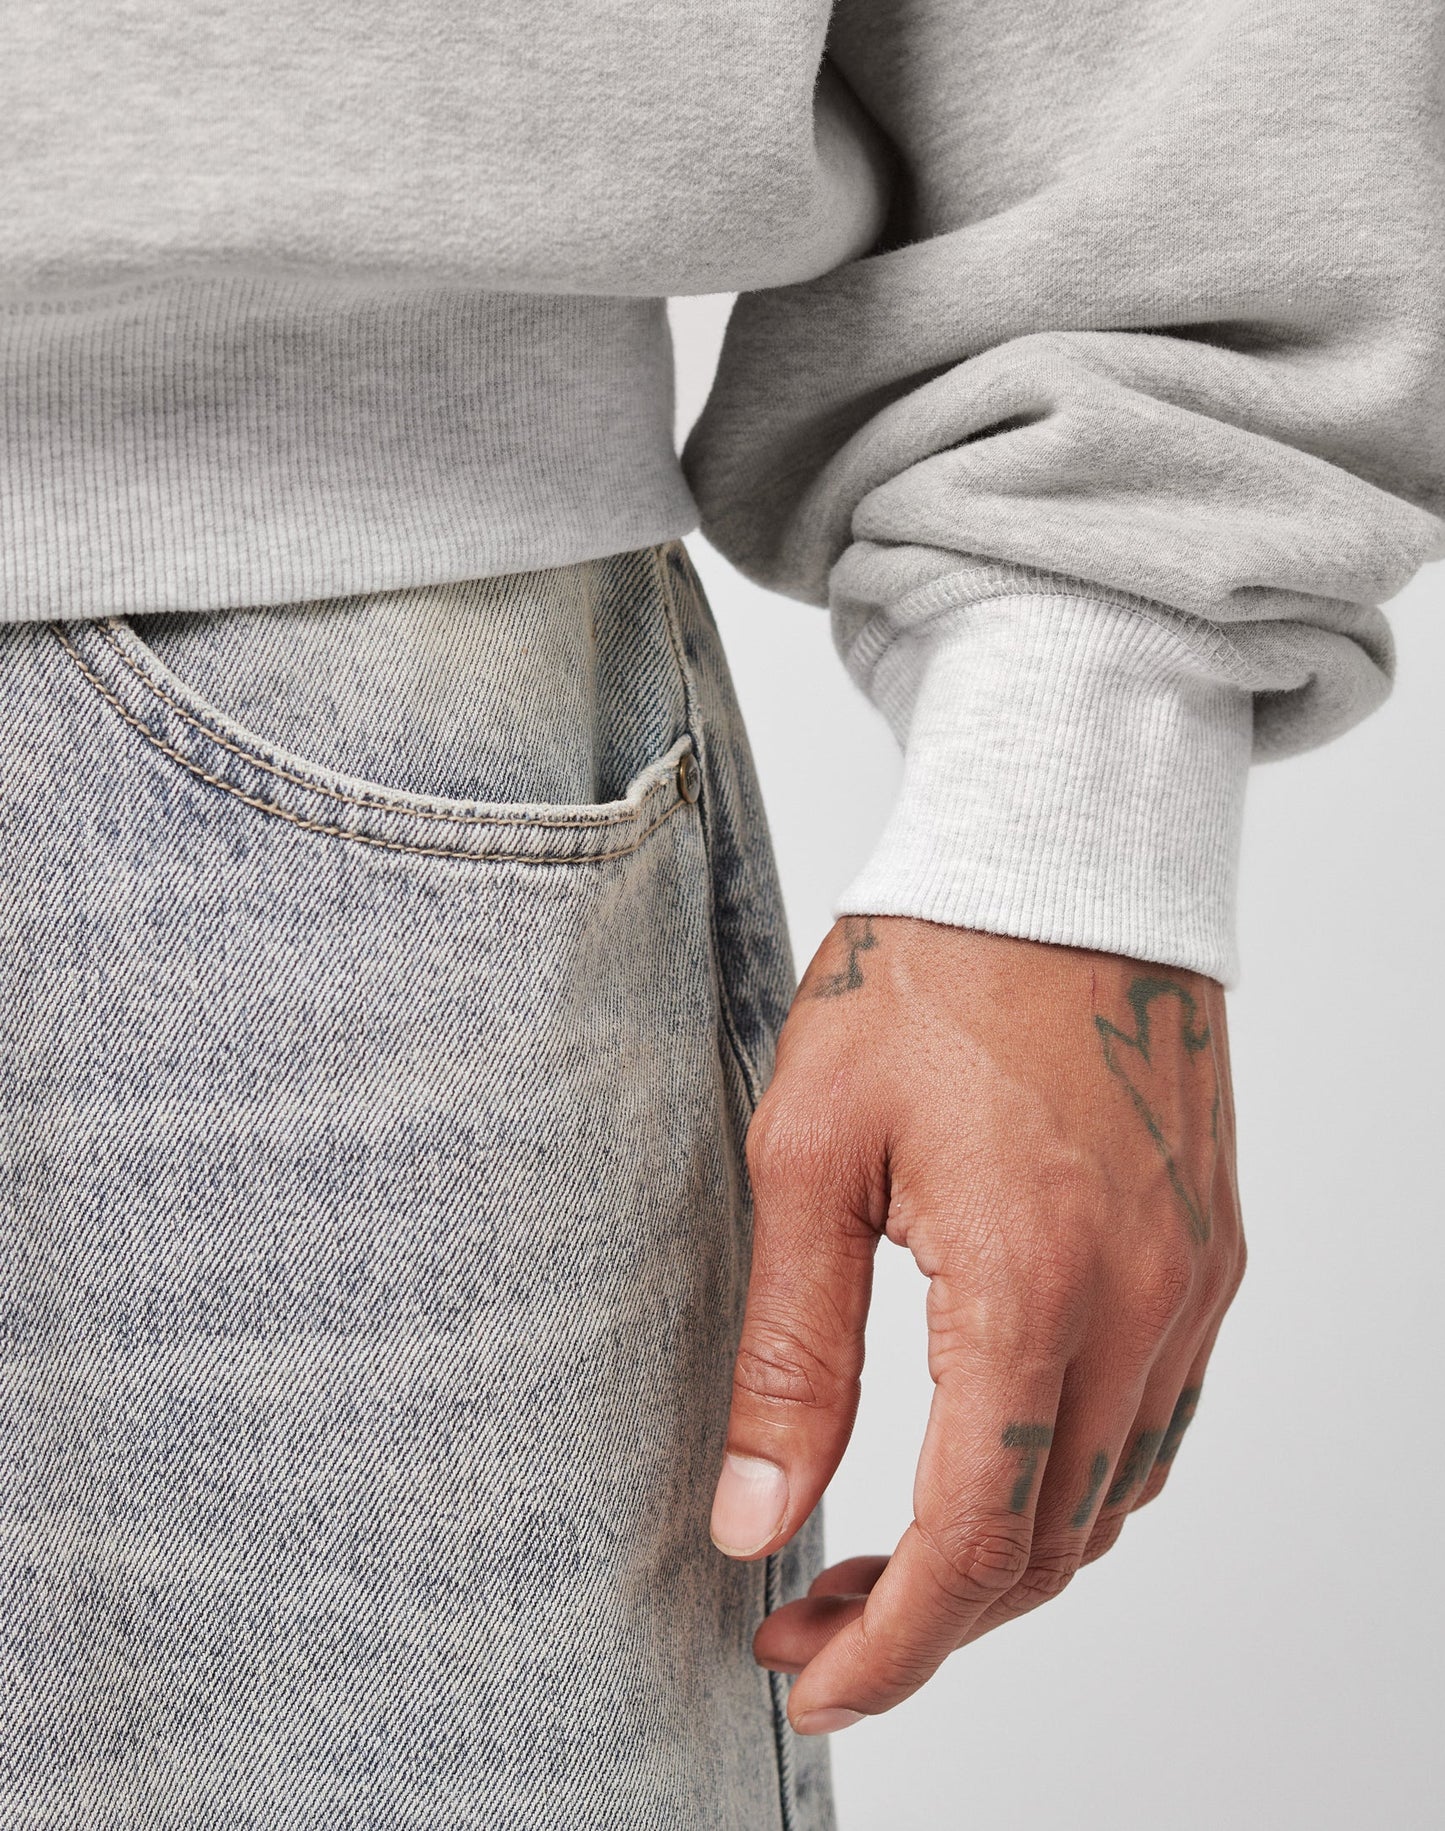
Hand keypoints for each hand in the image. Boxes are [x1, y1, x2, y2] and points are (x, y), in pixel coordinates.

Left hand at [708, 917, 1244, 1733]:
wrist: (1055, 864)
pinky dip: (1072, 1486)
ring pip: (1111, 1501)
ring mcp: (1193, 1285)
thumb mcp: (809, 1153)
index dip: (890, 1645)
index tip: (810, 1681)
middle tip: (812, 1621)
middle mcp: (1140, 1304)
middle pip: (1049, 1547)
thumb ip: (792, 1350)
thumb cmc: (922, 981)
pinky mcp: (1210, 1257)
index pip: (973, 1540)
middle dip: (929, 1620)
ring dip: (1003, 1561)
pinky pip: (1156, 1425)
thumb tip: (755, 1518)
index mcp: (1030, 1282)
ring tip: (888, 1561)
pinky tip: (989, 1468)